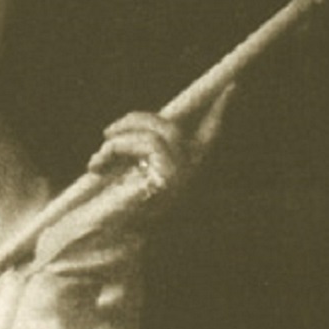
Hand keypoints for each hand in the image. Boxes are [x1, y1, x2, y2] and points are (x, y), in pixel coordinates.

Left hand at [87, 84, 235, 206]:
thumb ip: (136, 156)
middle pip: (171, 129)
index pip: (207, 138)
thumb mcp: (122, 177)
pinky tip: (96, 166)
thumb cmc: (107, 212)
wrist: (99, 241)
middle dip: (137, 119)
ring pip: (159, 133)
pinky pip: (148, 145)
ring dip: (121, 137)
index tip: (232, 87)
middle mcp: (185, 177)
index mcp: (178, 174)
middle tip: (106, 132)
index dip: (219, 112)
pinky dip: (117, 147)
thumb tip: (127, 128)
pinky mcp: (166, 182)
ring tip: (97, 157)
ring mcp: (179, 180)